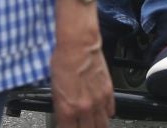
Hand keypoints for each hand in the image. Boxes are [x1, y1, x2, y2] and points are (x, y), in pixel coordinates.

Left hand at [50, 7, 114, 127]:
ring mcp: (99, 101)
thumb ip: (61, 107)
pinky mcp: (108, 91)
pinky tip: (103, 113)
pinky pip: (111, 110)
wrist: (78, 46)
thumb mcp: (55, 89)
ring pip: (102, 125)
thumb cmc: (63, 61)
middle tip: (81, 126)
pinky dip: (107, 114)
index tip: (68, 127)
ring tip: (94, 125)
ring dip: (97, 126)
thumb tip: (64, 116)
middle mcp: (85, 108)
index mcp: (68, 110)